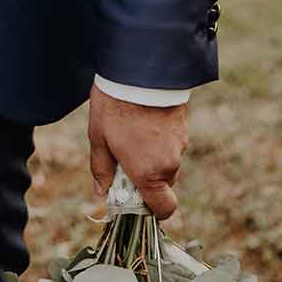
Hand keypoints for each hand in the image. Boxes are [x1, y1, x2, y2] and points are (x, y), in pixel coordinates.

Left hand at [88, 85, 188, 219]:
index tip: (134, 199)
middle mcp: (169, 163)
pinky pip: (171, 145)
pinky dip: (159, 142)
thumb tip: (102, 193)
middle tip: (124, 157)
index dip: (152, 210)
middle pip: (162, 184)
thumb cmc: (115, 106)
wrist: (139, 70)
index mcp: (148, 173)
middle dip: (146, 177)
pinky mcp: (182, 129)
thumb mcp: (99, 138)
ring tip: (131, 133)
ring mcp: (179, 145)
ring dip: (152, 157)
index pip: (164, 209)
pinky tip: (142, 122)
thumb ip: (102, 169)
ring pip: (167, 163)